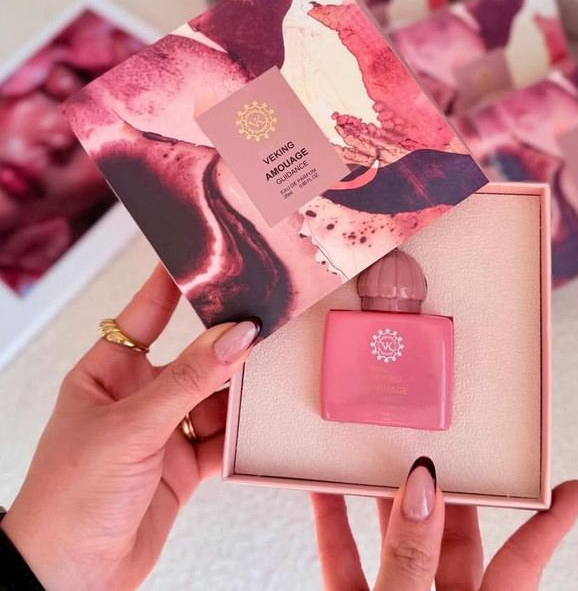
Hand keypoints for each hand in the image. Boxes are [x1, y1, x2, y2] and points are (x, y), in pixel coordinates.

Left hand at [0, 265, 259, 590]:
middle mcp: (138, 395)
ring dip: (240, 390)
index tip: (211, 257)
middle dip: (226, 341)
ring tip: (271, 371)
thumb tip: (235, 335)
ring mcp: (162, 431)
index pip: (147, 312)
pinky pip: (222, 439)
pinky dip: (241, 434)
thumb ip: (189, 381)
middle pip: (193, 355)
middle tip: (264, 317)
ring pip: (214, 396)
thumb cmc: (68, 496)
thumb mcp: (131, 427)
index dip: (177, 283)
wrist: (69, 579)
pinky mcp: (182, 466)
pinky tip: (259, 423)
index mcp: (108, 372)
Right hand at [312, 457, 577, 589]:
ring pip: (396, 542)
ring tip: (372, 450)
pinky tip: (321, 493)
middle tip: (435, 437)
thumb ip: (412, 555)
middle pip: (455, 535)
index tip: (573, 484)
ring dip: (379, 496)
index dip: (554, 518)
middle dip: (443, 487)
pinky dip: (333, 525)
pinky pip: (345, 563)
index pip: (527, 556)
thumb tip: (424, 486)